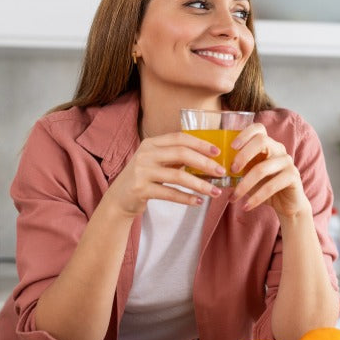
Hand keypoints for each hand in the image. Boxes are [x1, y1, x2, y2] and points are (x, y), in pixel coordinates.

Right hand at [104, 132, 225, 217]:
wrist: (118, 199)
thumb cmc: (144, 179)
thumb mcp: (156, 163)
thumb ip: (175, 157)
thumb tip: (208, 158)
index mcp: (151, 144)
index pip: (179, 138)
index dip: (200, 143)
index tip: (217, 151)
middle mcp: (145, 154)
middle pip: (181, 154)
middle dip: (205, 163)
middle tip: (221, 172)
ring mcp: (142, 171)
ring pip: (178, 175)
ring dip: (200, 184)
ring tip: (216, 192)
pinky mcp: (140, 189)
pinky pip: (169, 193)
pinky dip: (186, 198)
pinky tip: (199, 202)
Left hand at [229, 124, 311, 218]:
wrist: (287, 204)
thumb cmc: (264, 186)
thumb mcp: (249, 174)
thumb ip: (238, 167)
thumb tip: (215, 169)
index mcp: (268, 144)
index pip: (258, 129)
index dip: (244, 134)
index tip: (231, 147)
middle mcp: (279, 149)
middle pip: (262, 141)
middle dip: (243, 156)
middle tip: (231, 171)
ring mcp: (287, 162)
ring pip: (262, 168)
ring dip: (244, 185)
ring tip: (233, 198)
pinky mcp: (293, 177)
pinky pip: (271, 186)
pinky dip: (256, 198)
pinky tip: (246, 206)